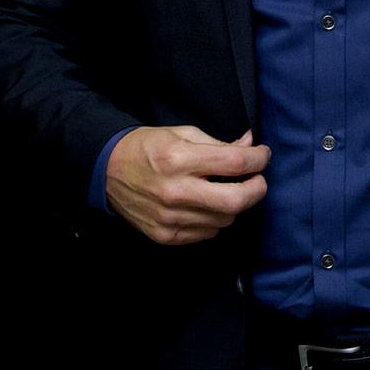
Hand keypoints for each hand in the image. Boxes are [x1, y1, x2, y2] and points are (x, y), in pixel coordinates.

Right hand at [106, 125, 269, 244]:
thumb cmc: (147, 148)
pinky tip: (204, 204)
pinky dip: (214, 218)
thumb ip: (219, 143)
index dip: (258, 159)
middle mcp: (175, 191)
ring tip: (223, 189)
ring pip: (225, 219)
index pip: (235, 163)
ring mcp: (170, 217)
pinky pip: (208, 233)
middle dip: (257, 189)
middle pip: (236, 200)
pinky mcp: (166, 235)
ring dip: (233, 204)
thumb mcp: (182, 133)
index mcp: (179, 159)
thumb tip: (250, 144)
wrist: (107, 171)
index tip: (262, 155)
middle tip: (257, 180)